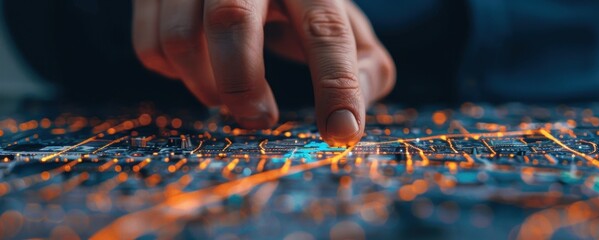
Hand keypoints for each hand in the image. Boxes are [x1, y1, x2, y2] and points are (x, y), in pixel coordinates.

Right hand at [132, 0, 394, 145]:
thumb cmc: (301, 3)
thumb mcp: (343, 22)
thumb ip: (365, 66)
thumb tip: (348, 122)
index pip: (325, 28)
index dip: (336, 83)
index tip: (341, 132)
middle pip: (230, 21)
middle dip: (242, 85)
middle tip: (260, 119)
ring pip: (180, 37)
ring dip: (206, 85)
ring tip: (228, 95)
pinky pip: (149, 46)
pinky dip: (174, 74)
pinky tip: (200, 70)